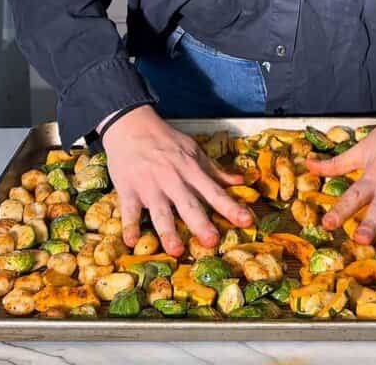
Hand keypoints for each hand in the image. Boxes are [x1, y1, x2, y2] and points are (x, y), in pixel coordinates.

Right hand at [102, 105, 251, 255]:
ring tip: (176, 250)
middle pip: (188, 205)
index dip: (231, 207)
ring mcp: (149, 186)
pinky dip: (130, 225)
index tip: (247, 221)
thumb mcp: (193, 150)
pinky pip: (129, 210)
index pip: (214, 192)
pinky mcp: (128, 189)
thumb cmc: (165, 140)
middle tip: (212, 242)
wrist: (130, 125)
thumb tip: (241, 180)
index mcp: (191, 171)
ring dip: (168, 232)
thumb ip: (215, 170)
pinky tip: (131, 241)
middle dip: (200, 223)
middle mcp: (172, 180)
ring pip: (160, 212)